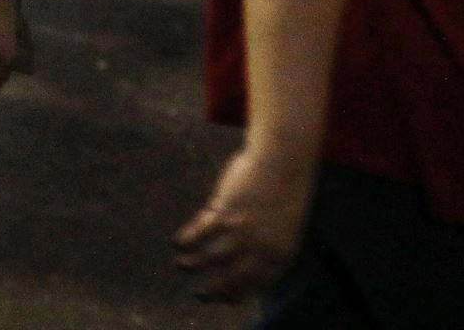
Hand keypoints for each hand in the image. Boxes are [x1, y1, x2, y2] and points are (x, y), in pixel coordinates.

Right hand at [174, 145, 316, 302]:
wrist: (282, 163)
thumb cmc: (286, 191)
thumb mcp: (285, 226)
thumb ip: (269, 245)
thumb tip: (247, 259)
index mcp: (279, 254)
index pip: (256, 285)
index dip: (238, 294)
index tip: (226, 299)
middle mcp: (260, 248)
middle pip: (232, 278)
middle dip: (214, 290)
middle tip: (200, 295)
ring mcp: (241, 230)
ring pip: (211, 258)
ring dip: (193, 265)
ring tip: (182, 265)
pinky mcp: (224, 211)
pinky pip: (200, 232)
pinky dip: (187, 239)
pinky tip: (177, 242)